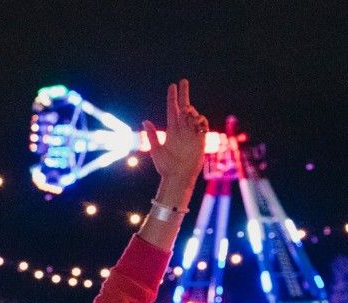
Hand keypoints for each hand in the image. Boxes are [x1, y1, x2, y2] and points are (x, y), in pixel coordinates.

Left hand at [143, 79, 207, 196]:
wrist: (178, 177)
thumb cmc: (165, 167)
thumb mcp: (156, 150)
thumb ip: (152, 136)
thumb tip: (145, 121)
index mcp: (171, 130)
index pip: (172, 109)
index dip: (172, 97)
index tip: (172, 85)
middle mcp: (182, 129)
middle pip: (184, 107)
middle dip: (184, 93)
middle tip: (183, 81)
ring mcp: (192, 134)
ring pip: (194, 114)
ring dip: (191, 110)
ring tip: (187, 113)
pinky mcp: (200, 140)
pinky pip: (203, 125)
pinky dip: (201, 120)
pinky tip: (197, 123)